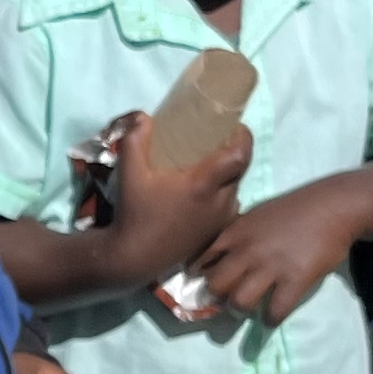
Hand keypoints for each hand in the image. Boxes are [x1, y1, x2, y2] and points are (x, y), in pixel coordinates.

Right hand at [99, 108, 248, 286]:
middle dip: (234, 152)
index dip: (243, 136)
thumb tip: (145, 117)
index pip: (241, 155)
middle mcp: (220, 201)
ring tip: (208, 167)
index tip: (233, 126)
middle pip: (240, 169)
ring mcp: (220, 219)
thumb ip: (135, 140)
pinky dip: (221, 194)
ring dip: (227, 174)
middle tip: (217, 141)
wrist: (136, 256)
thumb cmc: (135, 212)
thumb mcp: (129, 172)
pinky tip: (202, 194)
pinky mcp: (215, 232)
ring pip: (234, 188)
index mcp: (204, 184)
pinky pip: (228, 206)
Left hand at [195, 176, 369, 325]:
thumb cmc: (294, 209)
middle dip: (218, 298)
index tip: (206, 285)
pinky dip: (270, 320)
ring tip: (250, 310)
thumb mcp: (256, 215)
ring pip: (239, 302)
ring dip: (241, 311)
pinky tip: (272, 317)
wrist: (332, 205)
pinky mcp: (295, 280)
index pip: (203, 261)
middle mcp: (248, 250)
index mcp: (235, 233)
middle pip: (216, 286)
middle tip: (228, 300)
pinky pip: (274, 312)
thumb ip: (237, 235)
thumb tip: (220, 258)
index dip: (201, 277)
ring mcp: (271, 266)